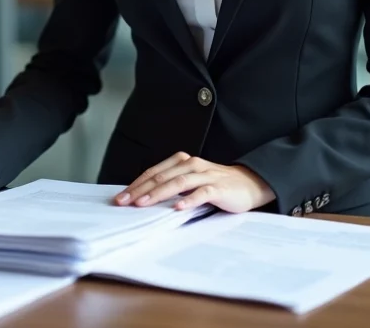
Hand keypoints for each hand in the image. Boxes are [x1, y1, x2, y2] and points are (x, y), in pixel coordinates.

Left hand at [114, 152, 275, 212]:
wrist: (249, 183)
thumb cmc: (215, 184)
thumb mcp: (190, 181)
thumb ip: (171, 185)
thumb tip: (143, 197)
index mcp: (182, 162)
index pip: (153, 172)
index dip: (135, 184)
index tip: (120, 197)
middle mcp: (192, 165)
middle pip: (161, 177)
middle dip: (140, 190)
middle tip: (123, 202)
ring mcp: (205, 175)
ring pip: (178, 183)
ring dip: (158, 194)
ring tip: (142, 204)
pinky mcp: (219, 188)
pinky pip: (202, 193)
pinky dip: (188, 200)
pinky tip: (177, 208)